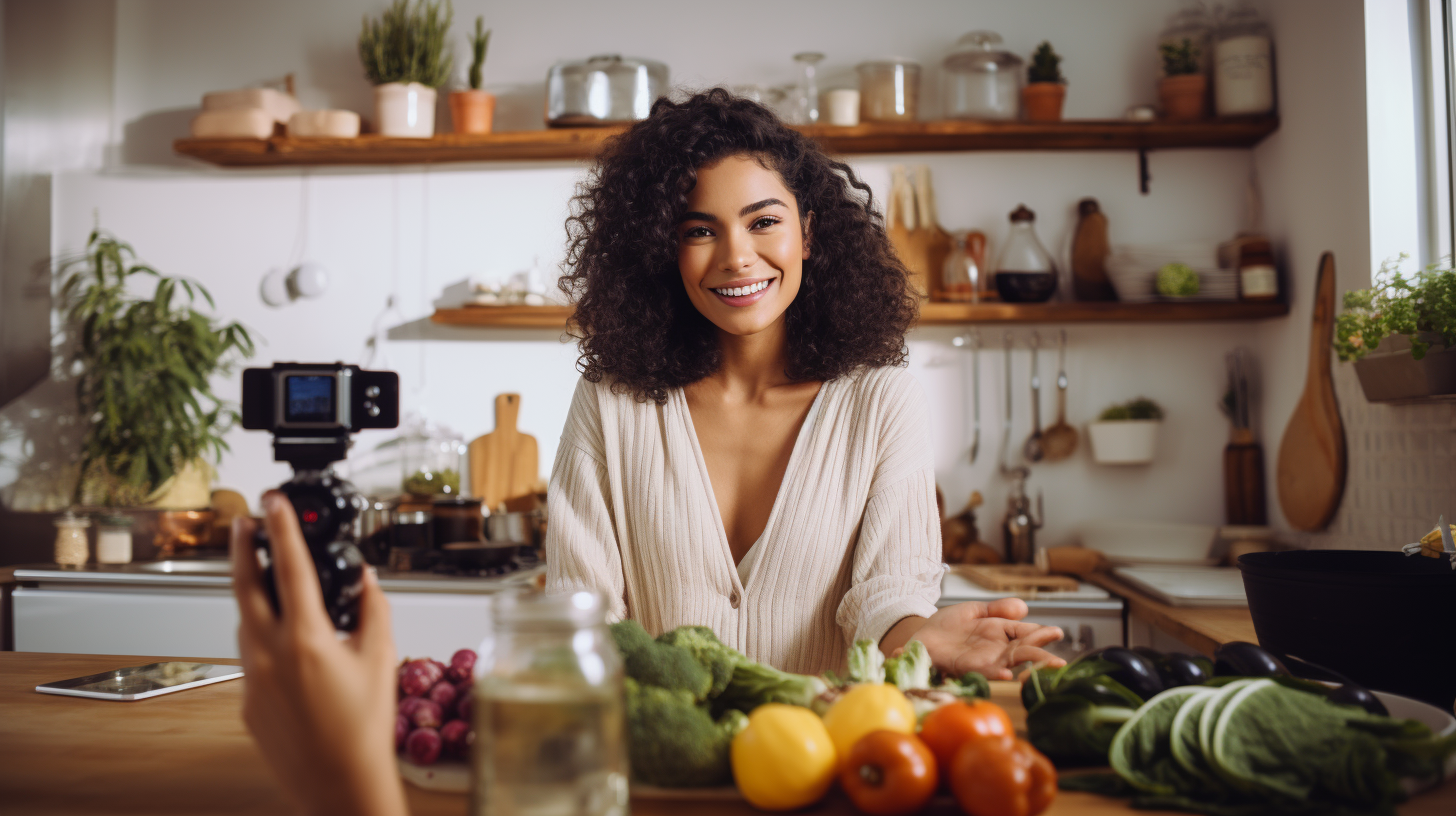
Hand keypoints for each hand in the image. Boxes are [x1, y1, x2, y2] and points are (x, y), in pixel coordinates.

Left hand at [230, 491, 408, 815]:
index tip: (275, 503)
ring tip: (266, 579)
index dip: (283, 528)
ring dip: (252, 596)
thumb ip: (373, 610)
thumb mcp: (381, 660)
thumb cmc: (363, 730)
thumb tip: (366, 579)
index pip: (291, 568)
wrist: (338, 783)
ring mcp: (251, 679)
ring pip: (244, 622)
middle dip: (242, 547)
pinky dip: (263, 639)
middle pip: (244, 586)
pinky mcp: (245, 700)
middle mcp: (269, 655)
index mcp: (306, 640)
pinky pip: (250, 656)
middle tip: (243, 522)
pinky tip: (287, 645)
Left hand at [909, 599, 1065, 680]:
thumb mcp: (974, 610)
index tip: (1056, 633)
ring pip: (1010, 663)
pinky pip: (984, 671)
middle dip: (1042, 656)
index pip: (1026, 633)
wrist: (921, 635)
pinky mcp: (967, 668)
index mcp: (1000, 631)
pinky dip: (996, 673)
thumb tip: (1023, 607)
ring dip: (1028, 667)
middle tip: (1060, 662)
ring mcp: (984, 660)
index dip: (1041, 633)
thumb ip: (997, 609)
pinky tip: (1007, 673)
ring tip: (1045, 667)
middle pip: (1024, 651)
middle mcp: (996, 648)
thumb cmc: (948, 625)